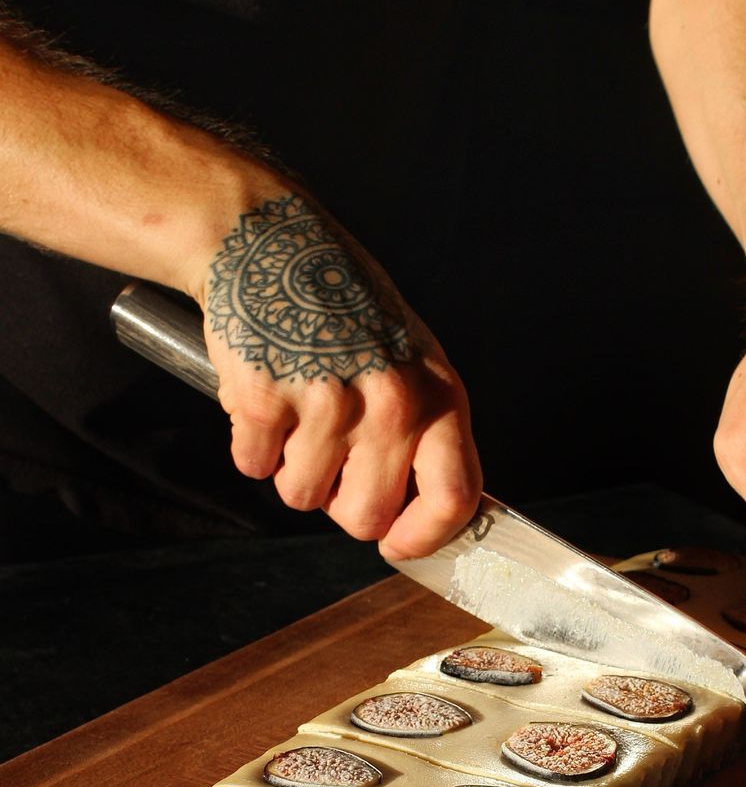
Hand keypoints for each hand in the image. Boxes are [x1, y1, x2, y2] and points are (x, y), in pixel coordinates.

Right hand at [199, 191, 481, 557]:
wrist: (270, 242)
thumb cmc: (343, 305)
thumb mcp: (411, 361)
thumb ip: (425, 432)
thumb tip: (426, 514)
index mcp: (437, 395)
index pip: (455, 497)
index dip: (424, 537)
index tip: (397, 545)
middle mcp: (391, 402)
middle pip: (366, 517)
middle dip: (340, 503)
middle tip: (330, 459)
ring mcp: (327, 401)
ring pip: (302, 497)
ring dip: (290, 466)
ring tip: (295, 408)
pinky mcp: (265, 398)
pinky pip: (253, 465)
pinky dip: (250, 442)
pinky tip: (265, 393)